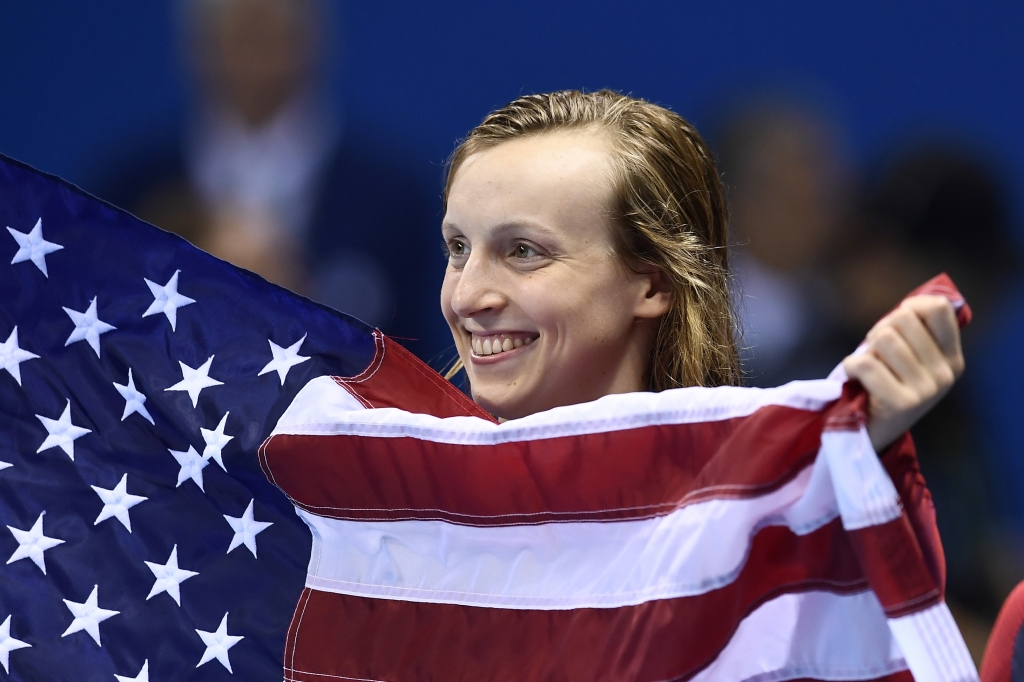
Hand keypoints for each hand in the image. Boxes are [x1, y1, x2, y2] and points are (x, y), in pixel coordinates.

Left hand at [842, 295, 964, 451]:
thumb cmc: (885, 386)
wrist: (871, 433)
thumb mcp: (910, 358)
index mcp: (952, 358)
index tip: (896, 324)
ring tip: (869, 368)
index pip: (938, 308)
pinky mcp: (902, 403)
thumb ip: (915, 331)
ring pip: (884, 338)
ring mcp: (927, 390)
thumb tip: (912, 303)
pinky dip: (851, 366)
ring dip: (867, 350)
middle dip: (880, 330)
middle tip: (876, 353)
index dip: (909, 307)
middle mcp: (946, 373)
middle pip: (903, 319)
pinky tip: (856, 378)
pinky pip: (866, 363)